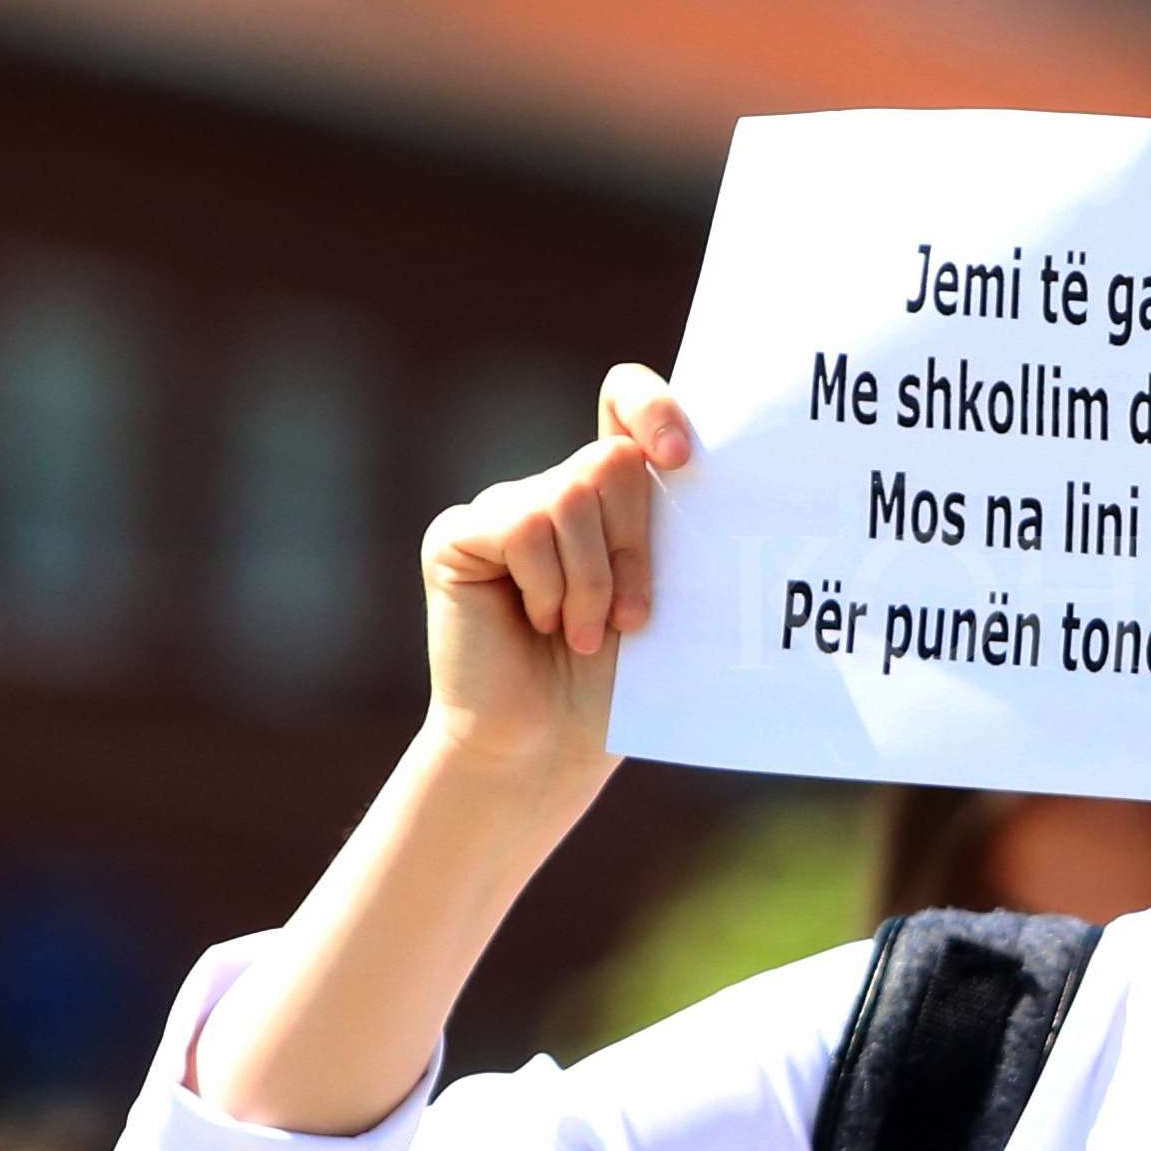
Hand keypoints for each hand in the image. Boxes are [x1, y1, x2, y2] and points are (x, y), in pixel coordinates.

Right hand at [418, 367, 689, 793]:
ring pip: (568, 494)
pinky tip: (537, 624)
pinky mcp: (459, 534)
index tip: (681, 459)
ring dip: (592, 579)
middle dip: (633, 546)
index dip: (653, 407)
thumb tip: (690, 464)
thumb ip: (668, 526)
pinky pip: (522, 524)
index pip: (625, 402)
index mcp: (612, 498)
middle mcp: (555, 492)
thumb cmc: (616, 686)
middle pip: (611, 460)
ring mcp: (504, 508)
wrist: (547, 749)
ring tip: (584, 635)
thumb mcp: (662, 596)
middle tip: (629, 619)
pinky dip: (547, 584)